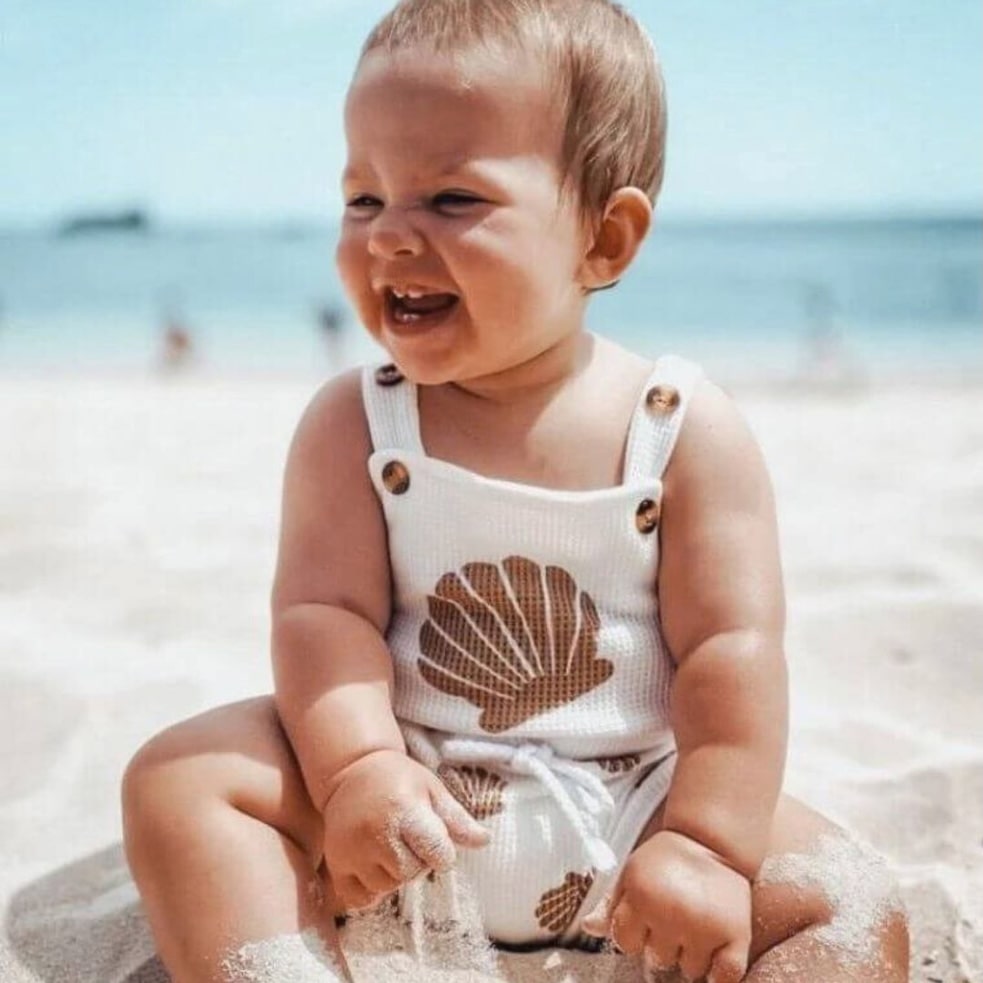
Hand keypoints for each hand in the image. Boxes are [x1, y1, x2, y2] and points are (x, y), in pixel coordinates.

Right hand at [321, 749, 489, 911]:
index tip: (435, 839)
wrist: (351, 770)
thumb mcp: (432, 789)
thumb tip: (484, 841)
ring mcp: (352, 850)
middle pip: (410, 873)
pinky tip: (373, 865)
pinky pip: (359, 899)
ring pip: (386, 887)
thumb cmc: (398, 779)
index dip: (443, 852)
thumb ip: (456, 819)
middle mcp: (375, 832)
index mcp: (404, 810)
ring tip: (390, 847)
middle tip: (409, 839)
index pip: (438, 854)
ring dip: (394, 875)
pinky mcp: (336, 863)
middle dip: (417, 862)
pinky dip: (370, 890)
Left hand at [582, 830, 751, 982]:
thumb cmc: (664, 860)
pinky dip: (721, 974)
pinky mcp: (735, 933)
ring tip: (696, 923)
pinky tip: (716, 955)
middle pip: (658, 959)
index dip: (634, 932)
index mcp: (640, 894)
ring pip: (690, 970)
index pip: (625, 943)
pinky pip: (726, 976)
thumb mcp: (631, 874)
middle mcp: (671, 911)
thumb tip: (588, 928)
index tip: (645, 917)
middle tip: (674, 915)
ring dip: (692, 954)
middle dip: (664, 943)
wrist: (710, 840)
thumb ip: (610, 904)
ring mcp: (704, 925)